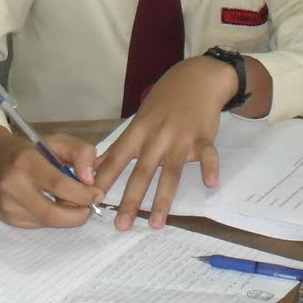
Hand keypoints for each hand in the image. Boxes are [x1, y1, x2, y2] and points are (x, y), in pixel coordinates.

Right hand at [0, 124, 100, 227]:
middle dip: (77, 215)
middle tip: (89, 207)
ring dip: (66, 217)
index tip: (97, 194)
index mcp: (25, 162)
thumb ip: (80, 152)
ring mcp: (8, 206)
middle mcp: (13, 186)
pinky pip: (38, 224)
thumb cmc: (28, 150)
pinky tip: (51, 204)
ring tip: (71, 203)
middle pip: (52, 213)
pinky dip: (52, 218)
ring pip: (47, 222)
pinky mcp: (7, 219)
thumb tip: (91, 180)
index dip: (82, 194)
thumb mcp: (56, 141)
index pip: (58, 184)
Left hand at [94, 56, 234, 230]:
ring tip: (155, 223)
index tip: (92, 199)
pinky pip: (207, 154)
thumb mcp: (140, 118)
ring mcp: (180, 138)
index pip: (117, 158)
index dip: (104, 179)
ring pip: (171, 172)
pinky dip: (210, 167)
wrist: (197, 78)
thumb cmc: (165, 100)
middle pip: (142, 172)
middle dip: (130, 200)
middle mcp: (157, 137)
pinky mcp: (203, 136)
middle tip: (121, 225)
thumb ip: (123, 143)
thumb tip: (99, 163)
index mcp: (139, 131)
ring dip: (162, 199)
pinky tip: (210, 183)